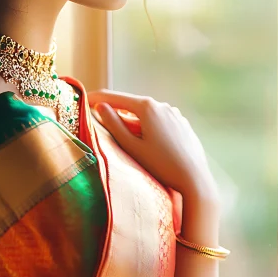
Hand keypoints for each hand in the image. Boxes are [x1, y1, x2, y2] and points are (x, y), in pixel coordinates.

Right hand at [87, 88, 219, 201]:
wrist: (195, 179)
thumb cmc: (161, 165)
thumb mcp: (132, 146)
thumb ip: (114, 125)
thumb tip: (101, 107)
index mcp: (147, 107)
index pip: (114, 97)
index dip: (95, 98)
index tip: (82, 100)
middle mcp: (162, 105)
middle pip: (131, 105)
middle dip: (115, 112)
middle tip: (99, 121)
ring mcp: (174, 113)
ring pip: (146, 114)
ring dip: (133, 122)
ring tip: (128, 140)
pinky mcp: (182, 123)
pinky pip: (159, 121)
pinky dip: (148, 127)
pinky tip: (149, 144)